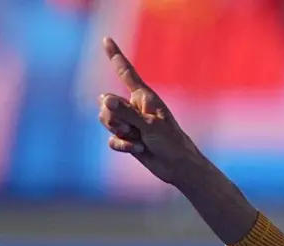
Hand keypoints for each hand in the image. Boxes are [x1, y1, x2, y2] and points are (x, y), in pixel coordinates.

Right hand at [95, 37, 203, 186]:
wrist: (178, 167)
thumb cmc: (172, 143)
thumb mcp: (151, 126)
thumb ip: (127, 112)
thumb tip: (105, 100)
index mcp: (144, 97)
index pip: (125, 72)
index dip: (115, 55)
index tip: (106, 38)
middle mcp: (134, 107)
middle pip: (106, 104)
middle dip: (115, 119)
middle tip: (136, 130)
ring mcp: (130, 123)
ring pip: (106, 121)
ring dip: (121, 133)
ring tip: (140, 139)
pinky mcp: (127, 139)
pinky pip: (112, 139)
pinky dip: (123, 146)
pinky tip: (138, 150)